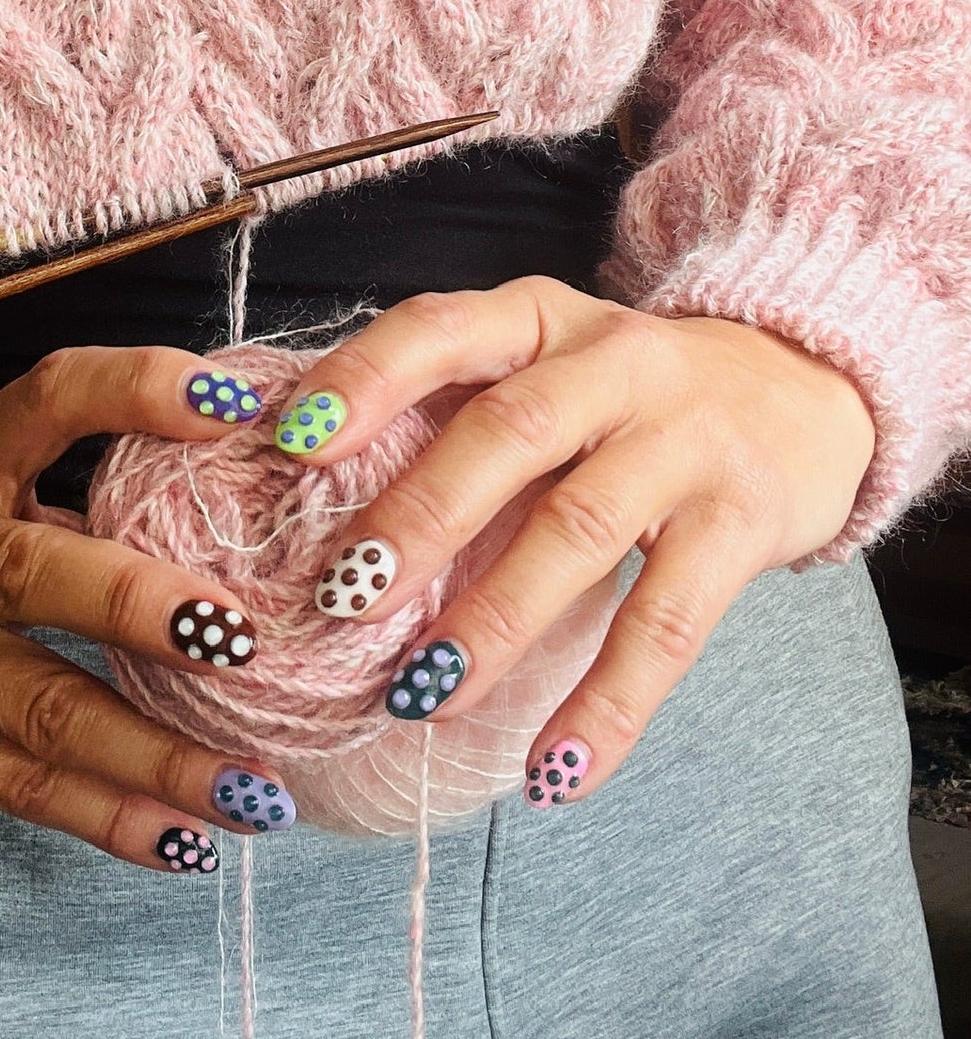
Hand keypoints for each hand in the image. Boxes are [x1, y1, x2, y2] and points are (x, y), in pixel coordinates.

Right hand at [0, 346, 294, 870]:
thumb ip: (88, 486)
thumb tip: (253, 497)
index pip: (50, 397)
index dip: (138, 391)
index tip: (235, 406)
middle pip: (33, 574)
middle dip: (141, 608)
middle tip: (242, 641)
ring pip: (43, 709)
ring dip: (160, 756)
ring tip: (255, 792)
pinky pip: (18, 785)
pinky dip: (109, 817)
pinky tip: (185, 839)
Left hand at [275, 277, 874, 802]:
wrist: (802, 381)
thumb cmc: (623, 389)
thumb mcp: (541, 359)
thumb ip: (448, 402)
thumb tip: (299, 484)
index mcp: (538, 319)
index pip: (440, 330)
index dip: (364, 382)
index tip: (291, 445)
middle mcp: (611, 364)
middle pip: (507, 435)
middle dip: (418, 518)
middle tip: (340, 601)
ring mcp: (682, 443)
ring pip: (578, 531)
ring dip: (493, 620)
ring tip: (421, 696)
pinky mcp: (741, 524)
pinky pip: (666, 625)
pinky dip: (607, 707)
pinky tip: (551, 775)